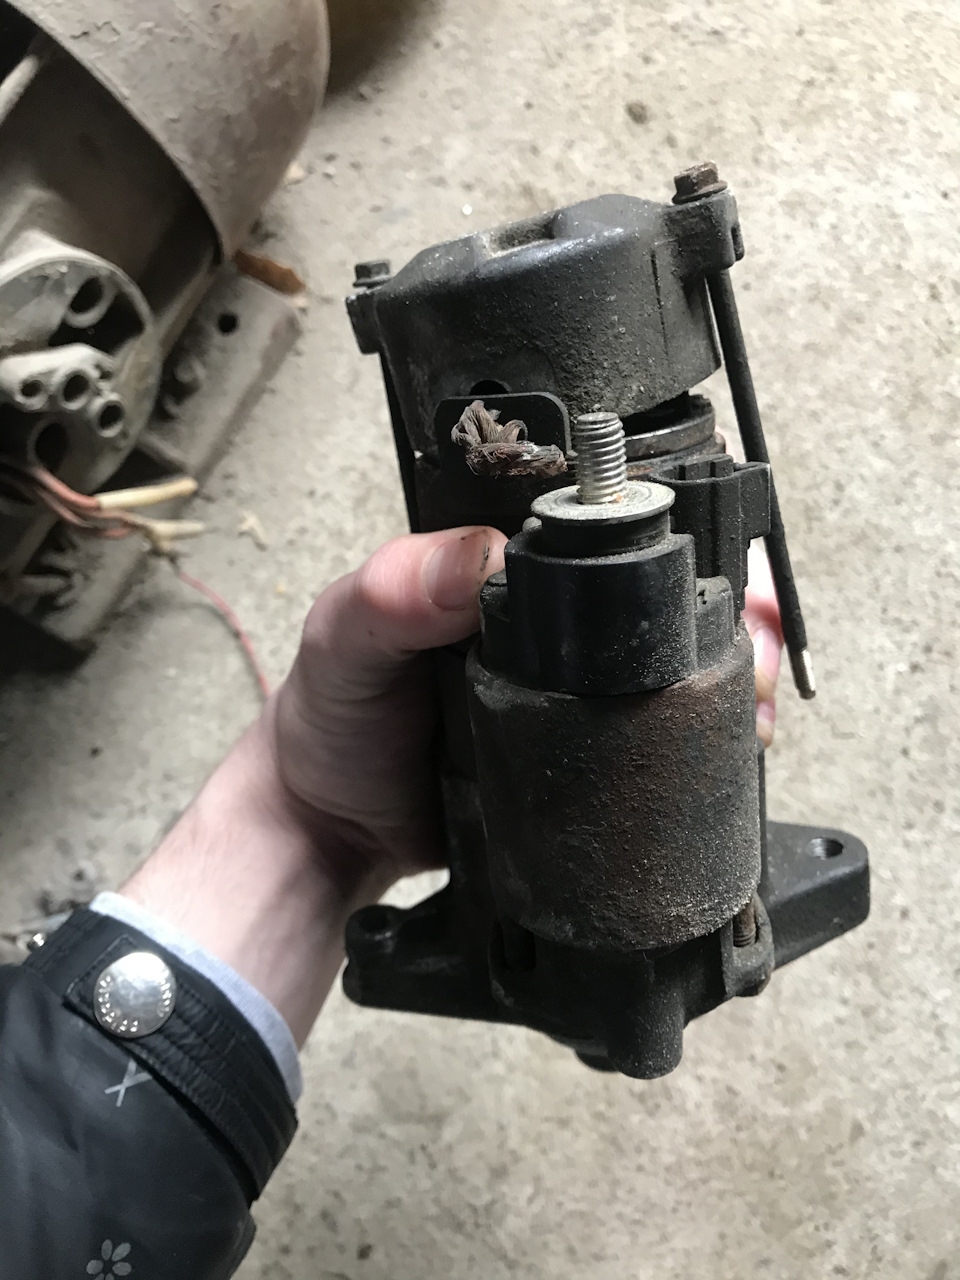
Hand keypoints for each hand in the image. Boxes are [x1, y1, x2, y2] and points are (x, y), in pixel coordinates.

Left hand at [123, 527, 777, 1043]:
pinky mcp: (591, 753)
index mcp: (504, 568)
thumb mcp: (344, 641)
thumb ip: (393, 593)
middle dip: (738, 607)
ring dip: (741, 671)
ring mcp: (581, 688)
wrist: (332, 833)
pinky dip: (713, 735)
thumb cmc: (333, 724)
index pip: (607, 523)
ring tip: (761, 702)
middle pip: (676, 591)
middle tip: (757, 645)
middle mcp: (556, 623)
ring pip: (686, 662)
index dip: (677, 528)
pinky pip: (664, 733)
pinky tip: (740, 747)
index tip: (723, 560)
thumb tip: (481, 557)